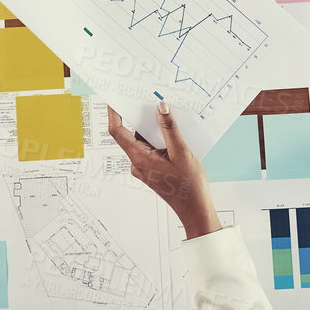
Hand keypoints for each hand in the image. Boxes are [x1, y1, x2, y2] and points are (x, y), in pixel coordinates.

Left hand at [107, 104, 222, 239]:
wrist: (195, 209)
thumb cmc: (188, 186)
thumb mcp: (181, 152)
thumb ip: (170, 129)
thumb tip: (160, 108)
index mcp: (139, 159)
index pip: (117, 132)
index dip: (113, 114)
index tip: (115, 99)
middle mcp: (137, 163)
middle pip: (132, 134)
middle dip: (142, 119)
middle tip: (153, 104)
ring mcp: (144, 167)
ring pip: (144, 142)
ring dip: (154, 131)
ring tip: (171, 124)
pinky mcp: (152, 170)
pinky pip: (151, 150)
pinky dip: (160, 141)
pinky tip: (175, 139)